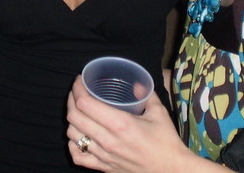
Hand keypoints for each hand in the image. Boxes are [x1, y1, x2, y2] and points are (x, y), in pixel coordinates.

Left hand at [66, 76, 198, 172]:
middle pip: (74, 117)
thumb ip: (146, 93)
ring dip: (72, 120)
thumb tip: (136, 82)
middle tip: (77, 91)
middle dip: (71, 99)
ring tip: (78, 110)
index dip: (77, 88)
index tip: (80, 80)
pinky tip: (78, 136)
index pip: (85, 103)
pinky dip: (73, 144)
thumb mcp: (159, 112)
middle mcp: (108, 140)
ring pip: (73, 135)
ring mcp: (104, 156)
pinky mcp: (104, 168)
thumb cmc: (166, 141)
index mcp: (120, 124)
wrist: (172, 171)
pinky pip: (78, 157)